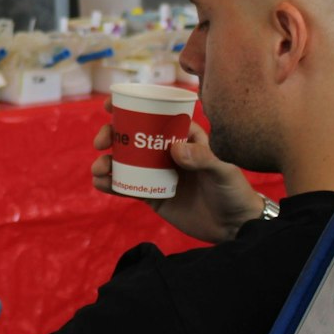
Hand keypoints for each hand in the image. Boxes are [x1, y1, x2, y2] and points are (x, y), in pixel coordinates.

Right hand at [92, 105, 264, 243]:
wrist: (234, 228)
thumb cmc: (235, 191)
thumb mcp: (224, 170)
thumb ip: (202, 158)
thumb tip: (174, 149)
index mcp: (185, 137)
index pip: (156, 115)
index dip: (132, 107)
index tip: (111, 106)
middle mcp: (168, 152)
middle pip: (134, 137)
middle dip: (112, 135)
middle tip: (102, 143)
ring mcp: (158, 174)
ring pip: (126, 162)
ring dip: (107, 162)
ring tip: (99, 170)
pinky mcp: (153, 196)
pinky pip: (128, 187)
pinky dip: (112, 184)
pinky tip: (101, 184)